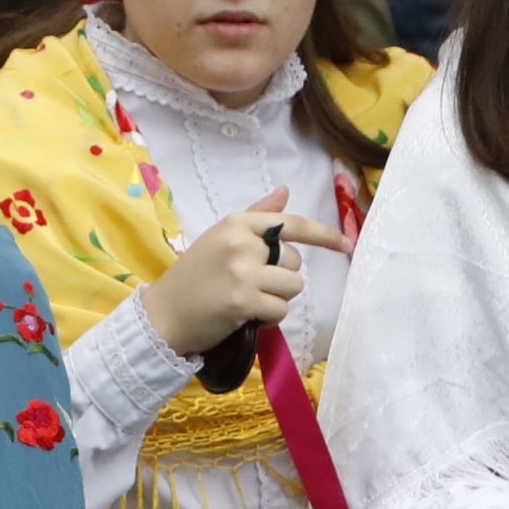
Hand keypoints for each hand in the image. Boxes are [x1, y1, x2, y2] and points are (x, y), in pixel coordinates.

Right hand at [135, 188, 348, 356]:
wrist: (162, 315)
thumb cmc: (194, 276)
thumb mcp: (221, 238)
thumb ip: (257, 216)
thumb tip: (286, 191)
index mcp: (237, 223)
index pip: (291, 224)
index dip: (324, 235)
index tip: (345, 244)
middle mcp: (241, 243)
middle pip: (294, 261)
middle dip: (281, 277)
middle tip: (250, 285)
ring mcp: (243, 272)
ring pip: (292, 286)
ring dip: (277, 299)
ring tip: (248, 301)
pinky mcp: (243, 301)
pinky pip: (280, 310)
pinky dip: (269, 318)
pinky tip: (245, 316)